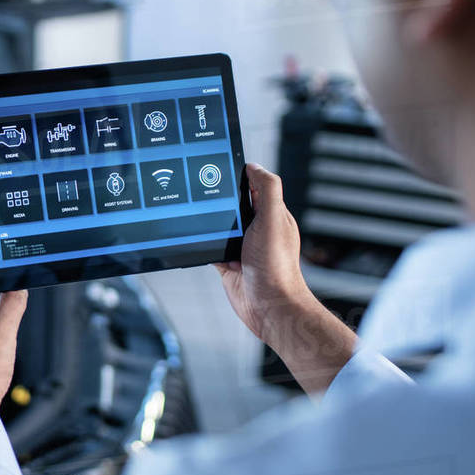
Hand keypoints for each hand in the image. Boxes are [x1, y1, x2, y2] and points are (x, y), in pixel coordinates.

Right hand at [214, 164, 355, 397]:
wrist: (269, 307)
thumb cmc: (276, 268)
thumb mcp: (273, 220)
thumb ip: (267, 190)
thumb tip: (254, 166)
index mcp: (272, 215)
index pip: (255, 187)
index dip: (240, 177)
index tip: (221, 167)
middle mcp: (258, 229)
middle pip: (234, 205)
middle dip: (220, 199)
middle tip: (202, 190)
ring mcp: (243, 247)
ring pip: (221, 226)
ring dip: (211, 222)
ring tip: (198, 213)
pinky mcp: (229, 263)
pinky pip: (211, 247)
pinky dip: (204, 244)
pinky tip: (198, 240)